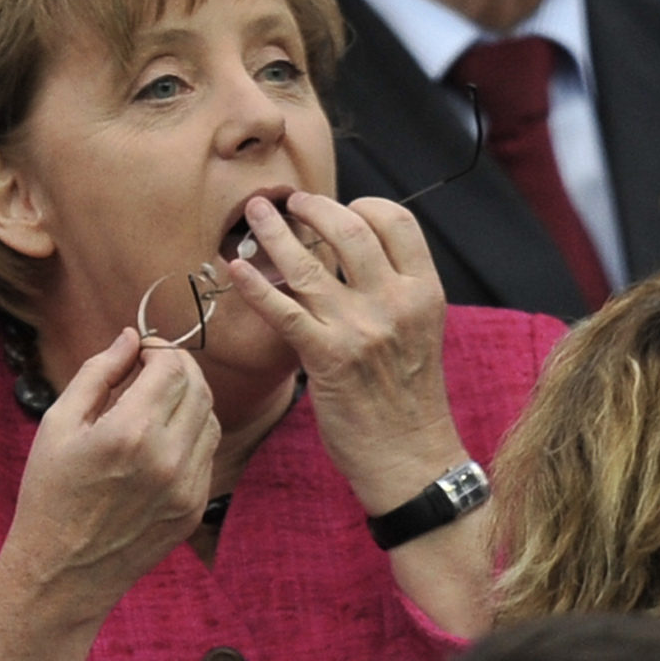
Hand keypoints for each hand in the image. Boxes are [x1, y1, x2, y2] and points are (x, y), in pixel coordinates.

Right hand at [2, 327, 219, 616]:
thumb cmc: (50, 494)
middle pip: (198, 388)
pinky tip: (160, 440)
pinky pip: (207, 454)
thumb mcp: (58, 424)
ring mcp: (186, 487)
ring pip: (210, 418)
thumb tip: (129, 338)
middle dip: (178, 367)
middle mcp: (166, 458)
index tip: (141, 350)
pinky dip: (191, 434)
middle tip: (152, 368)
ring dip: (188, 399)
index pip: (172, 366)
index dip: (159, 348)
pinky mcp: (194, 508)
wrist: (62, 572)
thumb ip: (98, 373)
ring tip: (154, 404)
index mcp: (129, 432)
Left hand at [229, 194, 467, 513]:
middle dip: (314, 207)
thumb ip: (392, 294)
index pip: (396, 221)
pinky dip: (255, 285)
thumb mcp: (418, 334)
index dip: (364, 205)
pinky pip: (283, 310)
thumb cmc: (408, 401)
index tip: (340, 207)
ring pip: (310, 262)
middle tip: (291, 202)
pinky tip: (235, 269)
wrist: (410, 458)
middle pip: (350, 228)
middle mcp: (395, 302)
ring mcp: (359, 328)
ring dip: (275, 231)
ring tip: (255, 212)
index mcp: (424, 292)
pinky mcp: (326, 357)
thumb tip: (352, 261)